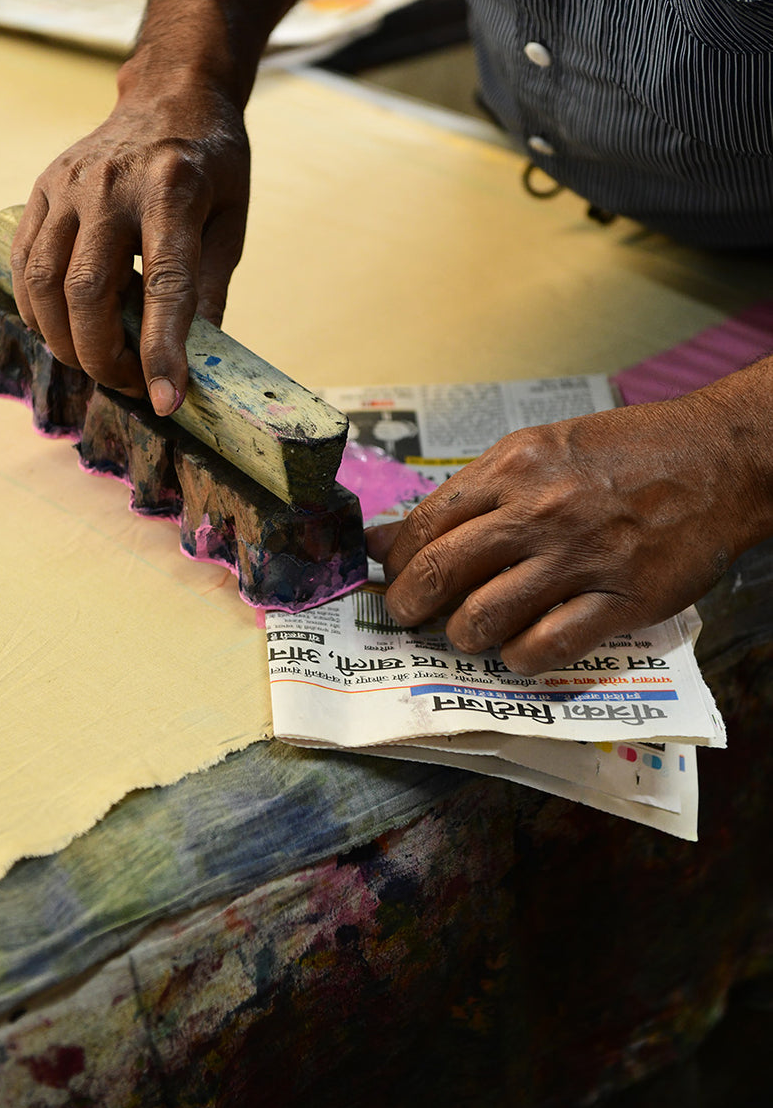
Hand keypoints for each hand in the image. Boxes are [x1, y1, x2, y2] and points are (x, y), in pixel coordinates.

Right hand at [10, 75, 249, 414]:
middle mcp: (112, 185)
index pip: (164, 286)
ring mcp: (68, 184)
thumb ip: (210, 291)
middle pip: (87, 293)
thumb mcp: (231, 224)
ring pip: (45, 284)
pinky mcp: (43, 188)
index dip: (162, 351)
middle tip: (130, 383)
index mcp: (173, 191)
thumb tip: (195, 364)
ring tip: (98, 361)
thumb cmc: (212, 165)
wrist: (172, 93)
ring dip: (64, 340)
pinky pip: (25, 263)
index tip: (164, 401)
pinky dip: (37, 309)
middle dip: (102, 356)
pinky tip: (62, 328)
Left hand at [366, 395, 757, 673]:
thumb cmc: (626, 451)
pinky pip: (549, 645)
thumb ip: (470, 492)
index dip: (398, 562)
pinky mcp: (622, 597)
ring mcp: (581, 556)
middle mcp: (539, 511)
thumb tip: (390, 534)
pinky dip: (520, 658)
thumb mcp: (540, 449)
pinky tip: (518, 651)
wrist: (717, 459)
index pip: (426, 525)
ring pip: (486, 616)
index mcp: (513, 467)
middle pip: (443, 572)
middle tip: (407, 618)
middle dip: (409, 606)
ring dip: (463, 636)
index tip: (391, 578)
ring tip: (467, 634)